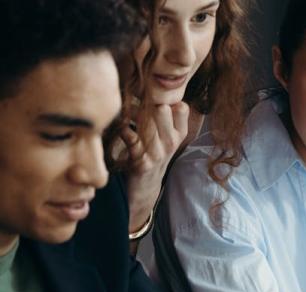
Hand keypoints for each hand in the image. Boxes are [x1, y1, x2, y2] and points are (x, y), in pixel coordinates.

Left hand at [124, 102, 188, 233]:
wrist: (146, 187)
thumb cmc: (152, 155)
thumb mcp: (165, 137)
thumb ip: (163, 116)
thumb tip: (151, 88)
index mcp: (179, 134)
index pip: (182, 108)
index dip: (167, 96)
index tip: (151, 90)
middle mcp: (171, 142)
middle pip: (164, 110)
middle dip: (149, 99)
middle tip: (136, 94)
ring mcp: (158, 153)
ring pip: (148, 123)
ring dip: (133, 112)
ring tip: (126, 106)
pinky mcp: (142, 162)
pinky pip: (132, 139)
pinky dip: (124, 130)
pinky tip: (121, 126)